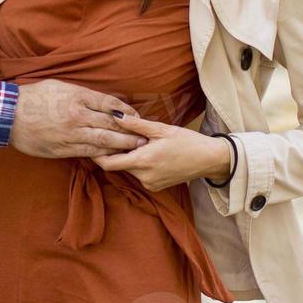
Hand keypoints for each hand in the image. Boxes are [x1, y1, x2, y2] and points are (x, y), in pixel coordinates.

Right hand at [9, 80, 144, 158]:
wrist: (10, 115)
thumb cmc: (34, 97)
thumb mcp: (60, 86)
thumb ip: (82, 94)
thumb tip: (101, 102)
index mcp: (78, 96)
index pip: (110, 104)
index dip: (126, 111)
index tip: (136, 116)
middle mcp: (78, 115)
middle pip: (111, 125)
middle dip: (131, 132)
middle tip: (146, 137)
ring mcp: (71, 134)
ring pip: (103, 141)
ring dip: (122, 145)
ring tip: (136, 148)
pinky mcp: (63, 149)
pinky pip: (87, 153)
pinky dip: (102, 155)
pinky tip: (113, 157)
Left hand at [91, 115, 231, 191]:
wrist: (209, 159)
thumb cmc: (187, 141)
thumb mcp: (161, 129)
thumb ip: (135, 124)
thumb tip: (114, 115)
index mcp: (142, 162)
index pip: (108, 164)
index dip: (97, 155)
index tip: (93, 143)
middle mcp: (144, 177)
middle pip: (119, 165)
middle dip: (117, 151)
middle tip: (118, 135)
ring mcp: (150, 184)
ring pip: (130, 169)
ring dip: (130, 157)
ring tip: (139, 141)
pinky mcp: (157, 187)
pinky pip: (140, 175)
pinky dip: (140, 164)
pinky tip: (149, 152)